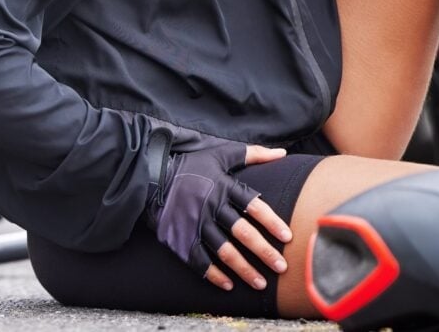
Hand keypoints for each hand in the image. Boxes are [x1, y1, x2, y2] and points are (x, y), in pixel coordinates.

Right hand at [146, 143, 291, 290]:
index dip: (272, 222)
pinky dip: (213, 275)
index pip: (254, 206)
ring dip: (244, 269)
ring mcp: (195, 224)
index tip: (287, 237)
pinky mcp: (180, 238)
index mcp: (223, 187)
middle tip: (281, 266)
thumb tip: (282, 152)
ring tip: (260, 283)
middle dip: (264, 252)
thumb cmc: (190, 165)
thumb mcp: (219, 154)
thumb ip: (252, 154)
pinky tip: (228, 285)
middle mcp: (211, 207)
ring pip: (224, 251)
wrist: (150, 176)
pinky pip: (199, 260)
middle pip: (242, 233)